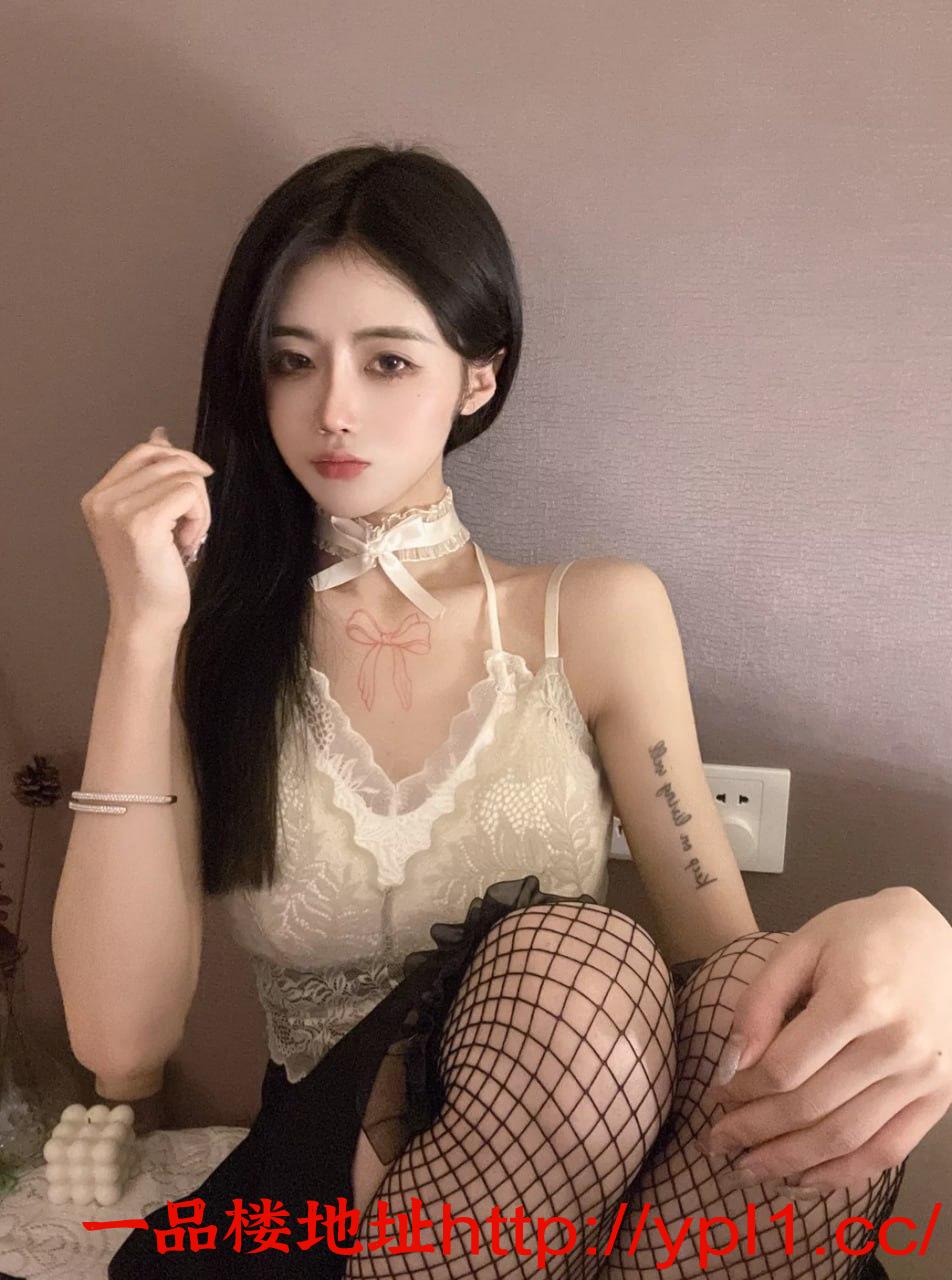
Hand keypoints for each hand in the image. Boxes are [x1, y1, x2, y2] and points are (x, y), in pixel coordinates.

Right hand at [80, 424, 213, 634]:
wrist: (147, 617)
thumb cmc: (154, 573)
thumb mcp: (152, 516)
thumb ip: (153, 477)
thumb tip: (161, 435)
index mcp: (98, 496)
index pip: (145, 452)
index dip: (179, 461)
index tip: (195, 487)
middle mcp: (102, 499)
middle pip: (170, 461)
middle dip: (193, 491)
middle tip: (189, 528)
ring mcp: (118, 510)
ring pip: (186, 477)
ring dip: (199, 510)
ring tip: (184, 540)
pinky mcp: (142, 523)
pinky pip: (191, 494)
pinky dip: (201, 519)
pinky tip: (187, 545)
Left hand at [697, 886, 951, 1193]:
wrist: (943, 939)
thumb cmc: (863, 934)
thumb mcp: (803, 945)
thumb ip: (761, 1000)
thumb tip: (730, 1064)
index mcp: (858, 999)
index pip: (784, 1068)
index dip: (741, 1091)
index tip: (714, 1097)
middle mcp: (896, 1045)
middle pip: (809, 1109)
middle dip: (753, 1133)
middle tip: (716, 1144)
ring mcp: (923, 1077)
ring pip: (844, 1140)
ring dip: (789, 1163)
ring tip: (748, 1170)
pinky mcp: (941, 1098)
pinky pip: (887, 1151)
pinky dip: (842, 1175)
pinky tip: (803, 1177)